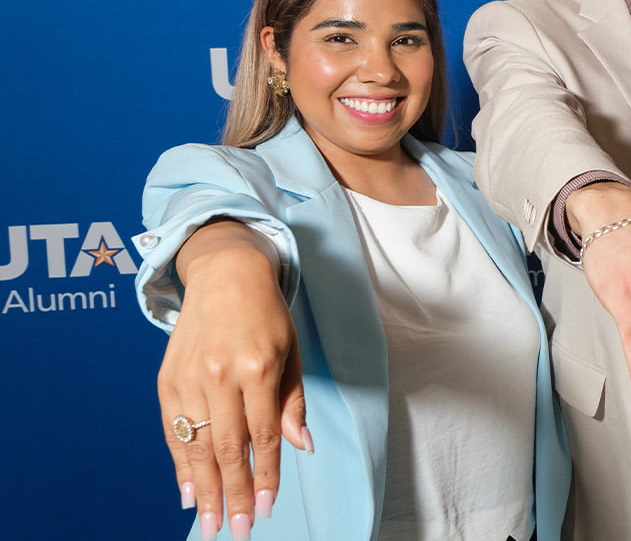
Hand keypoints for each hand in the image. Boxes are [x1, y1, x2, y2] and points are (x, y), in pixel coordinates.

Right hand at [157, 221, 308, 539]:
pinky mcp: (167, 379)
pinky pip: (173, 430)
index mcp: (257, 367)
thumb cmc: (267, 316)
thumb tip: (303, 447)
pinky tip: (188, 493)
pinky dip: (180, 465)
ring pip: (197, 446)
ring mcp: (190, 377)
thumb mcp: (292, 353)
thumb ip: (293, 403)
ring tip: (213, 523)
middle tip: (240, 529)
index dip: (267, 475)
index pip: (264, 435)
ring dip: (206, 490)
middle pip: (228, 448)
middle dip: (235, 494)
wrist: (225, 275)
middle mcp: (220, 374)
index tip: (268, 508)